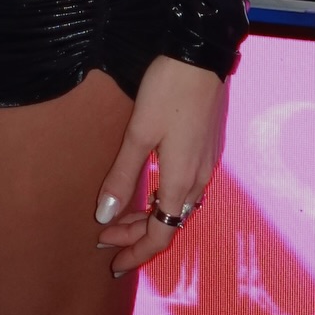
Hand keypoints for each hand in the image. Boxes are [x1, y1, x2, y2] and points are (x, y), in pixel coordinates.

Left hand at [94, 56, 228, 276]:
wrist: (203, 52)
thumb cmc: (168, 90)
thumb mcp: (139, 133)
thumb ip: (122, 175)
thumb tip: (104, 217)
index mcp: (181, 182)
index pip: (161, 236)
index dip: (135, 252)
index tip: (111, 262)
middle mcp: (200, 179)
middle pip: (170, 223)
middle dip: (138, 235)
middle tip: (106, 236)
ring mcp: (208, 162)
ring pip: (180, 205)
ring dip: (152, 215)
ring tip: (123, 215)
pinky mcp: (210, 145)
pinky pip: (188, 187)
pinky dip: (165, 197)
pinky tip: (151, 184)